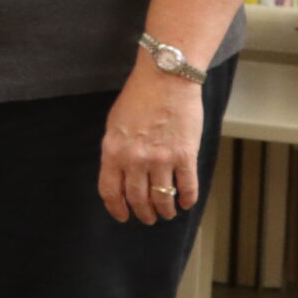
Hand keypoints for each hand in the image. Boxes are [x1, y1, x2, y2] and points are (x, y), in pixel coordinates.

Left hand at [99, 66, 202, 224]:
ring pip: (162, 199)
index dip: (116, 209)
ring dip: (165, 211)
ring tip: (167, 213)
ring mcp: (161, 159)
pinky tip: (186, 203)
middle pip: (137, 199)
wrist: (165, 79)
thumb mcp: (114, 125)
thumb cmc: (138, 98)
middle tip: (148, 218)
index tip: (122, 216)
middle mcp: (135, 159)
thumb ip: (115, 151)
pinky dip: (187, 200)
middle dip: (143, 214)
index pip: (110, 191)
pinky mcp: (185, 156)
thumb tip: (118, 175)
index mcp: (113, 151)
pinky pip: (187, 187)